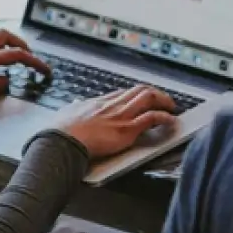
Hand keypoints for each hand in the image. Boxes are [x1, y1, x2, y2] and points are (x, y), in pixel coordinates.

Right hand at [53, 86, 178, 160]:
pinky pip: (152, 118)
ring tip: (171, 106)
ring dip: (164, 101)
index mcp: (100, 102)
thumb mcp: (66, 113)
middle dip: (155, 93)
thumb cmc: (60, 131)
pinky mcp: (128, 129)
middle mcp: (113, 105)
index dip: (136, 94)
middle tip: (163, 100)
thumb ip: (74, 107)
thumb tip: (75, 103)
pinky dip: (165, 117)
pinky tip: (171, 120)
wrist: (62, 142)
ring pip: (149, 98)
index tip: (144, 98)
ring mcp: (122, 116)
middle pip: (140, 90)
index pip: (124, 93)